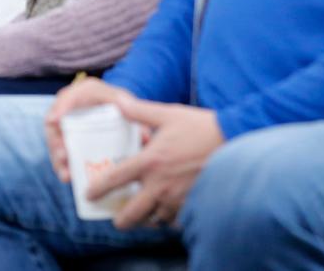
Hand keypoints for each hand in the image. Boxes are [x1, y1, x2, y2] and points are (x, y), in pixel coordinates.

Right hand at [43, 77, 134, 182]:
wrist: (119, 109)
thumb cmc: (122, 104)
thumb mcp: (127, 103)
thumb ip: (136, 116)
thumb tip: (145, 137)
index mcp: (84, 93)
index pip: (68, 97)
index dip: (60, 107)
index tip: (55, 119)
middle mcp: (69, 108)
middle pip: (55, 125)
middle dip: (56, 142)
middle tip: (63, 155)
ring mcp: (66, 126)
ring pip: (56, 143)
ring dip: (59, 159)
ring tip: (66, 174)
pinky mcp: (68, 143)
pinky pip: (61, 155)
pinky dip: (63, 167)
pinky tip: (68, 178)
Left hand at [89, 98, 223, 229]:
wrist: (234, 140)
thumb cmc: (200, 126)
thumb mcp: (168, 114)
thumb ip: (140, 111)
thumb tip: (119, 102)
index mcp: (150, 162)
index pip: (115, 180)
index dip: (98, 190)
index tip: (89, 195)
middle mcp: (160, 184)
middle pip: (132, 214)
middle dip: (121, 220)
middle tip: (117, 217)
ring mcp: (177, 198)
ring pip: (153, 220)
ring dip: (145, 219)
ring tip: (143, 213)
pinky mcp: (192, 204)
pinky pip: (175, 220)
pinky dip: (168, 218)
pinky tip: (167, 210)